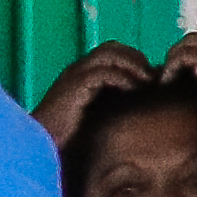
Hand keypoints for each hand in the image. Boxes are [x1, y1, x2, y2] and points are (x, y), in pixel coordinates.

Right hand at [30, 40, 154, 147]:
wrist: (42, 149)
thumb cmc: (70, 139)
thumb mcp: (98, 116)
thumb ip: (115, 104)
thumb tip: (145, 98)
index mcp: (80, 75)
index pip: (112, 52)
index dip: (134, 60)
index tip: (151, 78)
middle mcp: (76, 70)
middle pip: (112, 48)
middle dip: (137, 59)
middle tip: (154, 77)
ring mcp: (74, 76)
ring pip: (109, 54)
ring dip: (133, 65)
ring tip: (147, 81)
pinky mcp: (74, 86)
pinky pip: (103, 72)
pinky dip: (122, 78)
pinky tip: (133, 91)